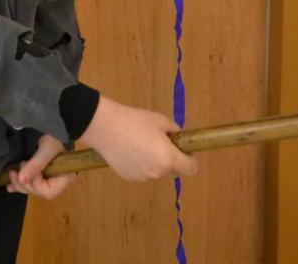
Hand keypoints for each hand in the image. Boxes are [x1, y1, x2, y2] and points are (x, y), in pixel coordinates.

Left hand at [6, 134, 77, 199]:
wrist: (54, 125)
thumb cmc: (55, 136)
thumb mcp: (47, 148)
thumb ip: (36, 164)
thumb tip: (22, 180)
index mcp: (64, 178)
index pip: (48, 191)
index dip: (35, 183)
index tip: (27, 166)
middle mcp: (57, 182)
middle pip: (39, 192)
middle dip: (24, 183)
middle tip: (15, 170)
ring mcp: (48, 179)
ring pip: (33, 189)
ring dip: (20, 185)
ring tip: (11, 174)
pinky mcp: (41, 174)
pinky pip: (30, 184)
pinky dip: (19, 185)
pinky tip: (10, 186)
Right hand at [80, 94, 198, 181]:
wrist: (105, 127)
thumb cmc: (135, 121)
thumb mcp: (160, 120)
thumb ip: (174, 131)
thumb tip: (178, 138)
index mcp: (169, 159)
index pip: (191, 169)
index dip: (190, 159)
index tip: (183, 150)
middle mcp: (158, 173)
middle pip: (172, 170)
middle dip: (170, 159)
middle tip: (157, 142)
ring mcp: (142, 177)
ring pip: (155, 171)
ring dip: (153, 162)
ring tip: (138, 143)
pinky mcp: (128, 178)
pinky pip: (141, 172)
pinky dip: (139, 164)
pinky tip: (128, 150)